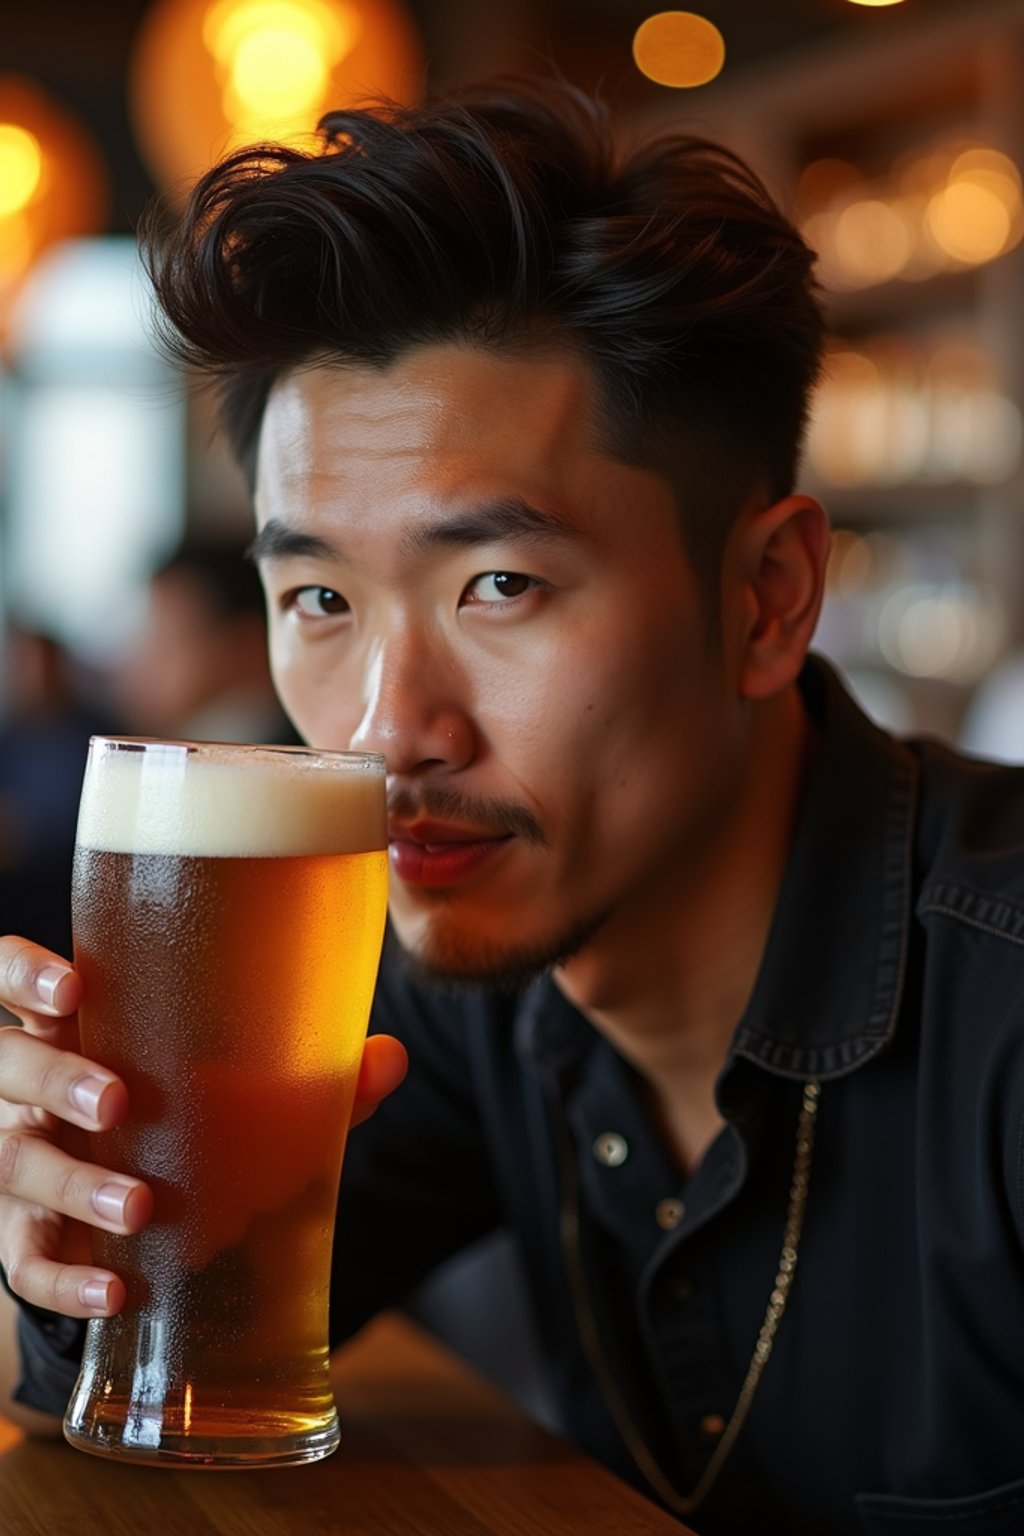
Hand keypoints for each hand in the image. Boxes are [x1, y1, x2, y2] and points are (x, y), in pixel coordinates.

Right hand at [0, 937, 407, 1321]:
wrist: (139, 1200)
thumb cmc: (179, 1109)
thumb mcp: (232, 1081)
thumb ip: (308, 1070)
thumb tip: (390, 1058)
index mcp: (72, 1023)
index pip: (11, 974)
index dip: (26, 974)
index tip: (75, 987)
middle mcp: (26, 1085)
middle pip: (8, 1065)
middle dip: (55, 1079)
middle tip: (117, 1102)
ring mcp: (18, 1156)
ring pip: (14, 1162)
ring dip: (73, 1185)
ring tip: (139, 1207)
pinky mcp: (21, 1234)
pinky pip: (23, 1260)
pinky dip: (65, 1280)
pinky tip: (115, 1290)